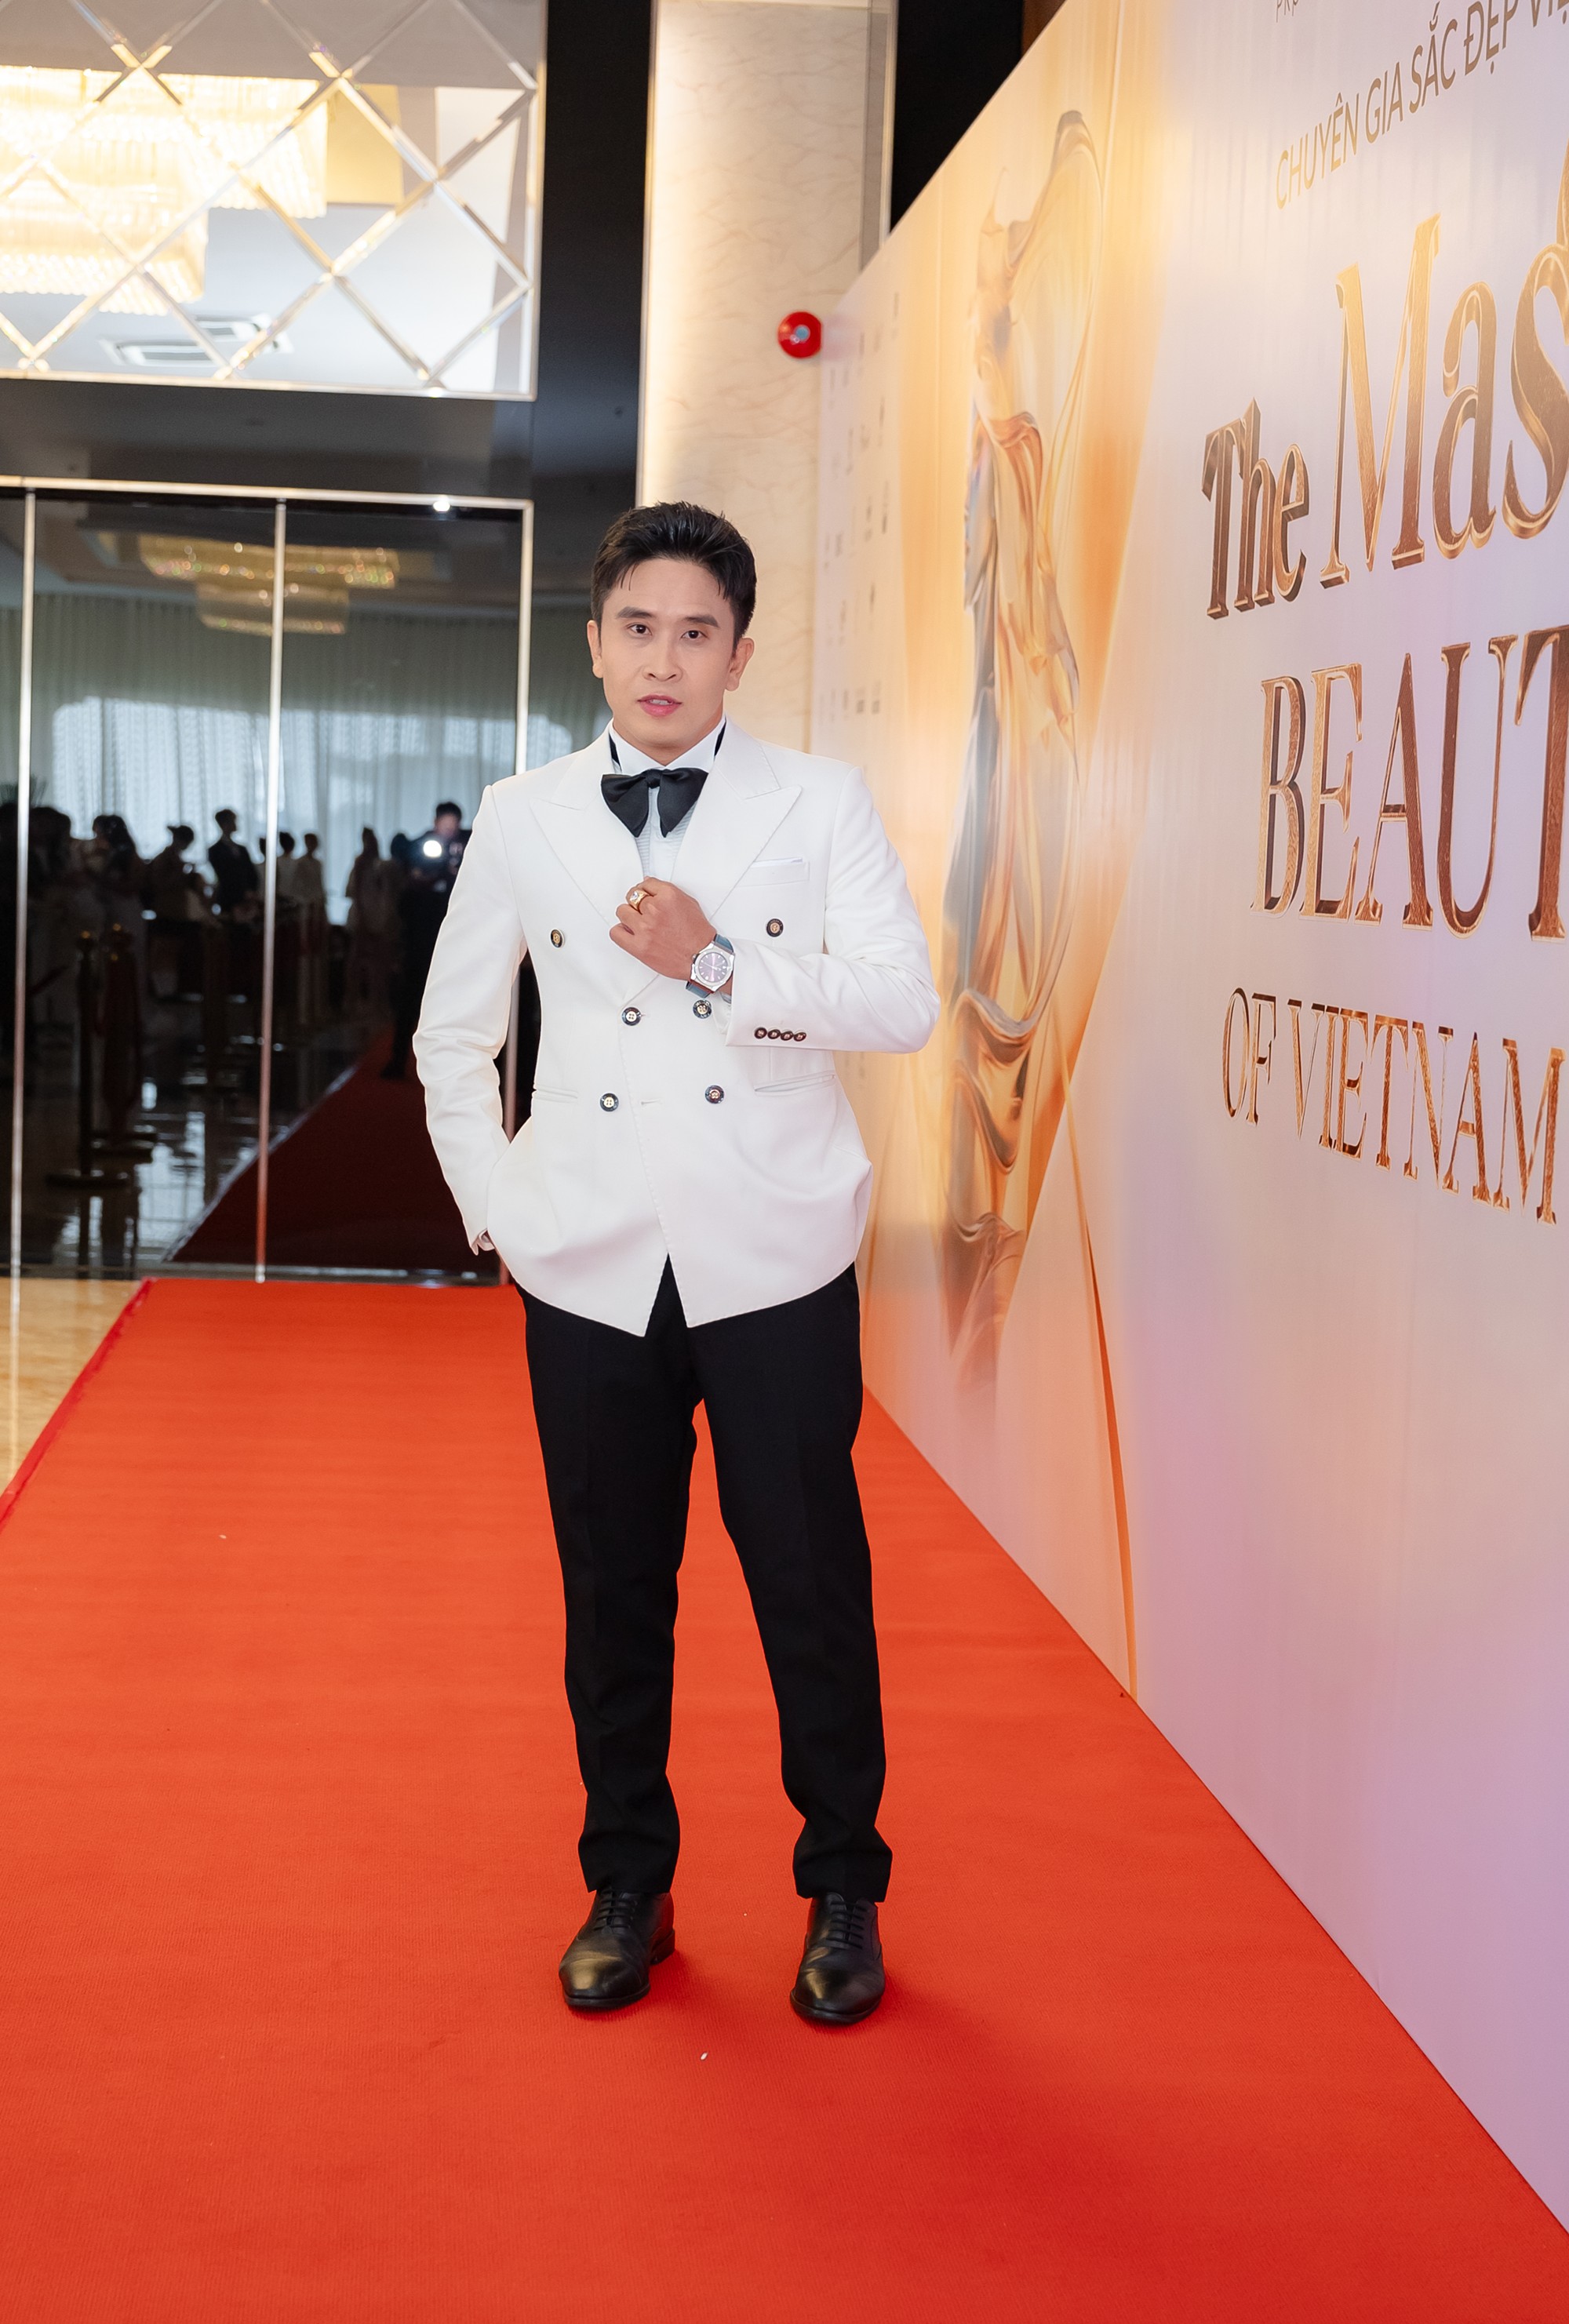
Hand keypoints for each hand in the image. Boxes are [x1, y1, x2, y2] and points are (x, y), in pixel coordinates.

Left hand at [610, 878, 726, 985]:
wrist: (703, 958)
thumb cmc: (699, 935)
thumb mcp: (689, 903)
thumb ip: (667, 893)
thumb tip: (651, 887)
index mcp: (668, 896)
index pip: (645, 883)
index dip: (645, 891)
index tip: (646, 896)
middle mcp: (655, 910)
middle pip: (632, 896)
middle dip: (638, 903)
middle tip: (644, 912)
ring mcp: (645, 928)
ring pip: (622, 912)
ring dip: (629, 916)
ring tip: (638, 923)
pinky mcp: (639, 946)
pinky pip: (616, 933)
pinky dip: (620, 932)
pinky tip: (630, 933)